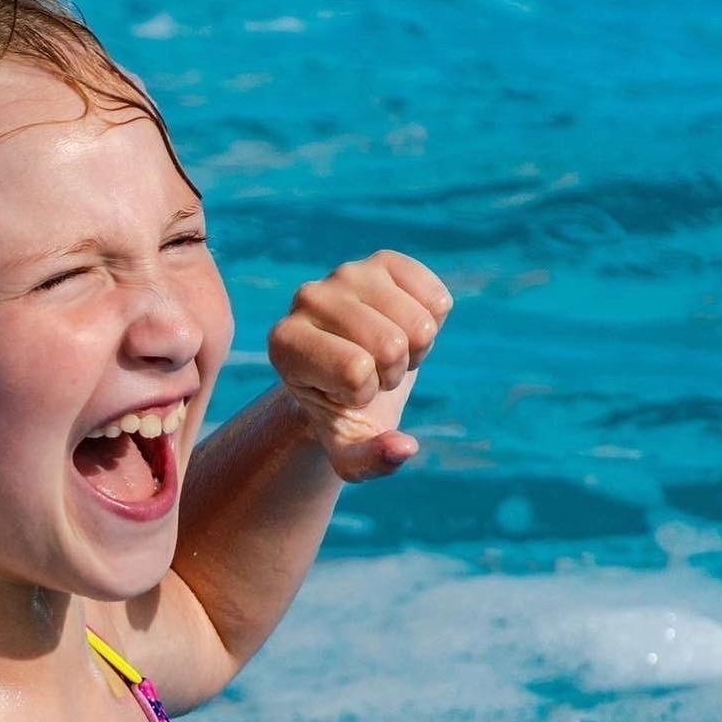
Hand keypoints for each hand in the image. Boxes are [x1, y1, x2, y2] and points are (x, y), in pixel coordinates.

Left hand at [267, 249, 451, 483]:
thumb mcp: (351, 451)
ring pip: (418, 324)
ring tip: (384, 352)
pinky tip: (402, 326)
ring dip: (414, 350)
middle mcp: (306, 298)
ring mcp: (346, 273)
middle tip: (372, 373)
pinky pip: (437, 300)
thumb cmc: (343, 414)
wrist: (351, 378)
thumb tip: (403, 448)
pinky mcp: (383, 260)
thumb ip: (371, 461)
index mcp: (284, 344)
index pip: (354, 370)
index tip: (347, 392)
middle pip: (389, 346)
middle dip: (393, 372)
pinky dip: (432, 323)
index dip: (364, 392)